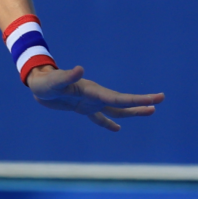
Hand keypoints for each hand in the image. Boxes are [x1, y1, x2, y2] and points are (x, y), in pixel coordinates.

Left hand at [24, 64, 163, 130]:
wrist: (38, 83)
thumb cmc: (45, 81)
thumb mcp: (54, 81)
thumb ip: (67, 76)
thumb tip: (80, 69)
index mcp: (93, 91)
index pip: (119, 98)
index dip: (137, 100)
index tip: (156, 99)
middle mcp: (95, 96)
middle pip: (122, 103)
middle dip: (140, 104)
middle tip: (159, 102)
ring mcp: (90, 102)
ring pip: (115, 110)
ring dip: (131, 112)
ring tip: (149, 112)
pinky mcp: (82, 108)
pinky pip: (99, 118)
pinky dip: (108, 124)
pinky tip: (117, 129)